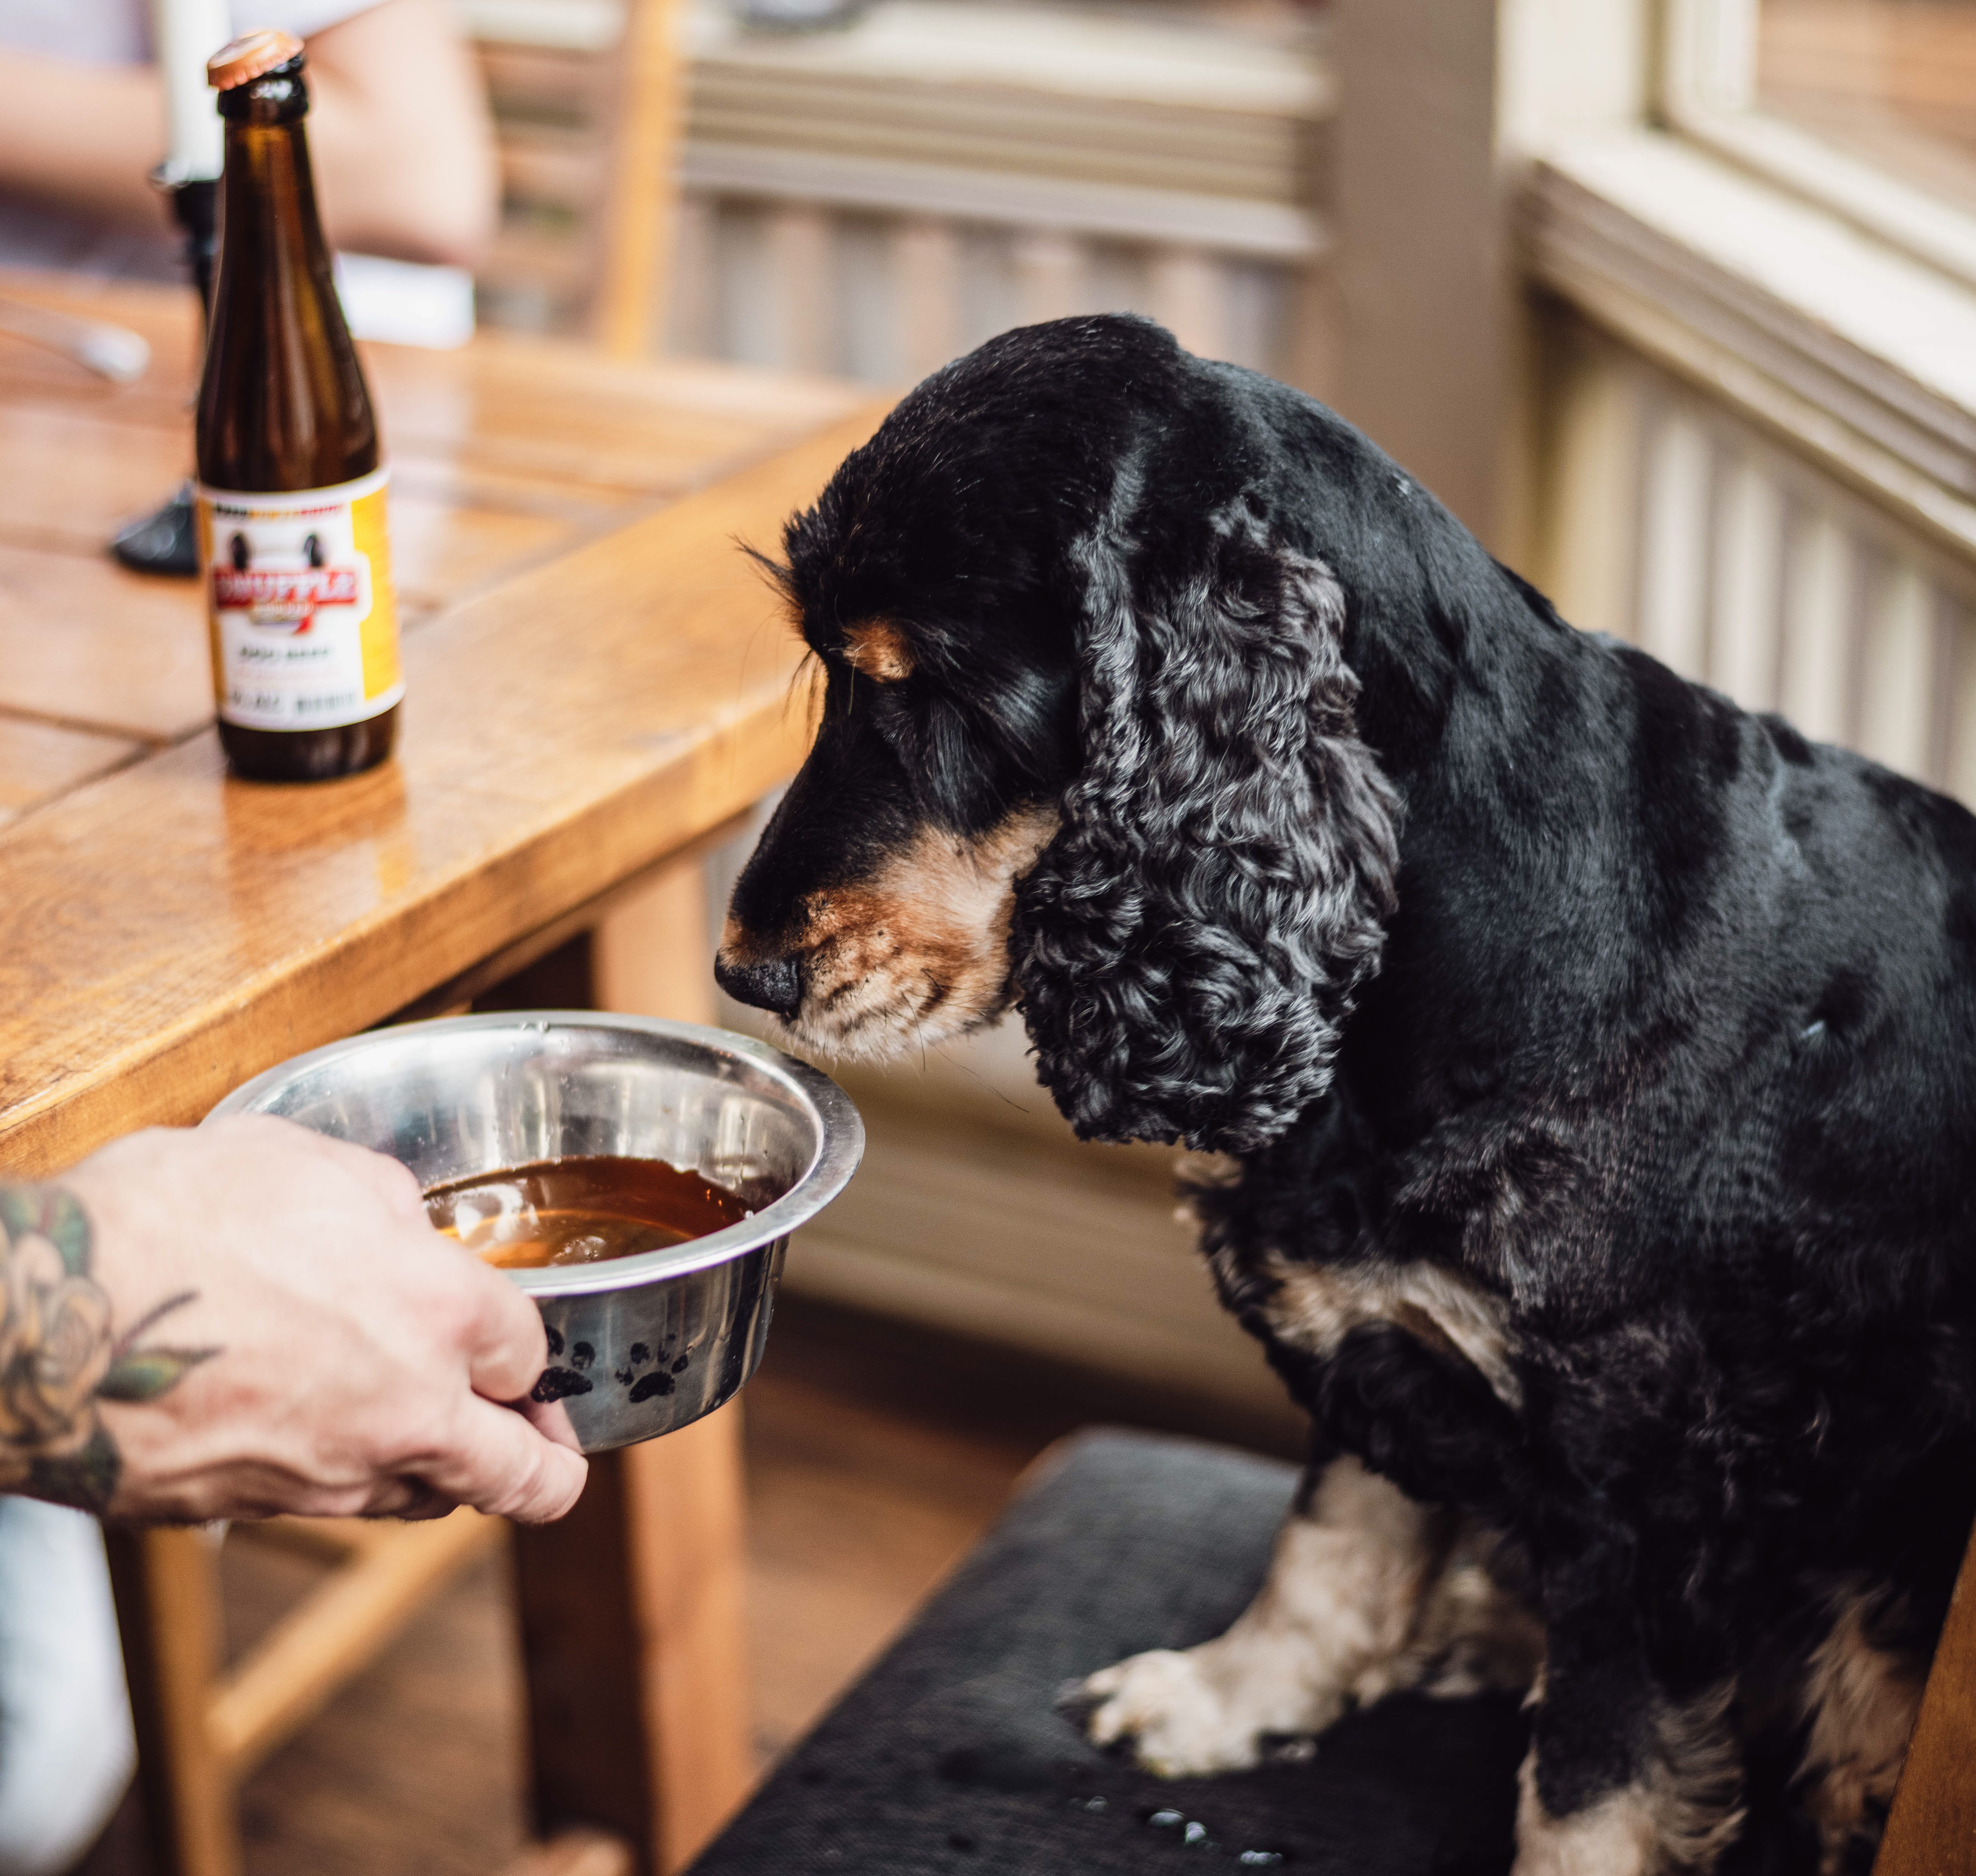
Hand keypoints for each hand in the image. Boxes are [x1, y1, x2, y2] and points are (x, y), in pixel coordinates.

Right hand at [13, 1116, 585, 1523]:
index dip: (523, 1338)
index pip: (530, 1349)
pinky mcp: (259, 1512)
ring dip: (449, 1472)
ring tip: (447, 1442)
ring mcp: (332, 1476)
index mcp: (437, 1312)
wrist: (42, 1322)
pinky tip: (335, 1439)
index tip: (508, 1332)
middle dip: (549, 1464)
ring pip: (430, 1500)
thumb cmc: (170, 1221)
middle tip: (545, 1444)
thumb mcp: (305, 1161)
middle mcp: (406, 1409)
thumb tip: (404, 1230)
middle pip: (525, 1475)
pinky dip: (356, 1481)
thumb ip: (385, 1204)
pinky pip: (339, 1506)